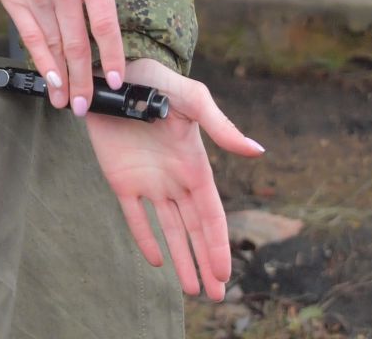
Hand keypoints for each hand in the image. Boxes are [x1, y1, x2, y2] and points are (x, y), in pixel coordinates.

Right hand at [0, 0, 167, 111]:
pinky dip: (38, 60)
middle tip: (90, 106)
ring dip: (63, 77)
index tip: (115, 78)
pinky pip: (28, 35)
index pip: (105, 22)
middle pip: (79, 43)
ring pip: (54, 45)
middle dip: (85, 79)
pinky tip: (46, 79)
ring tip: (69, 104)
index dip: (111, 55)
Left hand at [85, 58, 265, 298]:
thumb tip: (257, 152)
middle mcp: (175, 179)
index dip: (217, 243)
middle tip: (215, 297)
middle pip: (194, 230)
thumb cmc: (157, 80)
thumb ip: (220, 126)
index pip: (210, 214)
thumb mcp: (191, 100)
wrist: (114, 74)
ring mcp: (149, 181)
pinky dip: (145, 238)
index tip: (225, 273)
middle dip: (206, 262)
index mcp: (195, 165)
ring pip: (169, 229)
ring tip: (192, 289)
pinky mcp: (121, 179)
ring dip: (181, 258)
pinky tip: (156, 262)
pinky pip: (134, 216)